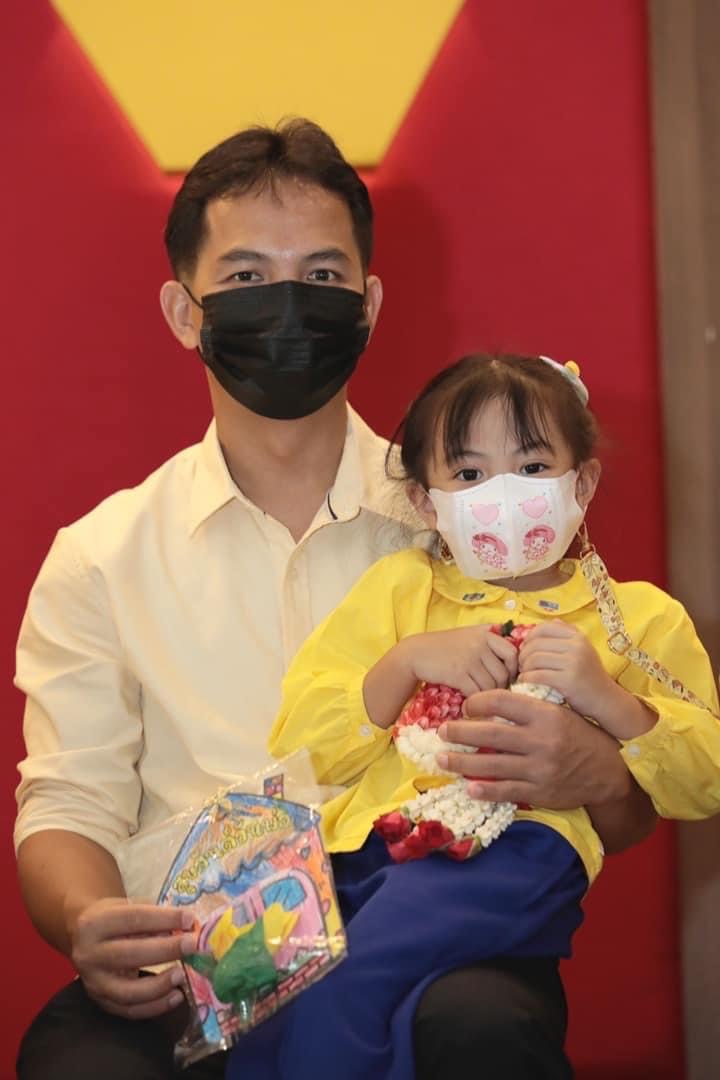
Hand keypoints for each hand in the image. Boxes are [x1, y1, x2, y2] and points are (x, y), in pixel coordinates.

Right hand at [69, 897, 196, 1018]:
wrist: (82, 938)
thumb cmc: (113, 919)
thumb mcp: (128, 907)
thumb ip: (154, 915)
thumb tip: (187, 927)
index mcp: (94, 923)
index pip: (133, 919)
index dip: (163, 919)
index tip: (189, 919)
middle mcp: (88, 955)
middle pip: (129, 955)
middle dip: (165, 950)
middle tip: (192, 945)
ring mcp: (93, 983)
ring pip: (128, 991)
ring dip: (160, 985)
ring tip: (183, 975)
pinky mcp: (101, 1003)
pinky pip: (130, 1011)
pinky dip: (156, 1006)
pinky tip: (176, 996)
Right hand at [400, 626, 518, 698]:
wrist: (415, 653)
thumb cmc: (444, 647)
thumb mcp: (468, 635)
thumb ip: (489, 641)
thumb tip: (516, 661)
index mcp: (485, 633)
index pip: (512, 654)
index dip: (513, 670)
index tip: (506, 679)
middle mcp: (479, 643)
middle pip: (503, 674)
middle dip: (500, 688)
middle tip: (491, 695)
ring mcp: (469, 658)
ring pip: (491, 686)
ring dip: (486, 697)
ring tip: (480, 700)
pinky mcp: (458, 673)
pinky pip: (476, 693)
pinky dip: (475, 701)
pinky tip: (469, 704)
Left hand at [436, 688, 630, 807]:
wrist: (608, 771)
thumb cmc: (579, 734)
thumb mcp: (560, 711)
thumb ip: (529, 706)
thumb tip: (490, 699)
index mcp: (545, 714)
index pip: (502, 701)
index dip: (478, 701)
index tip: (465, 706)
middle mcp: (541, 740)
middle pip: (490, 734)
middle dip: (460, 733)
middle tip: (441, 731)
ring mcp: (540, 768)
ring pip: (492, 765)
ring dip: (462, 762)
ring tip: (442, 759)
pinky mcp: (540, 792)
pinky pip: (506, 791)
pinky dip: (485, 790)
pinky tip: (468, 787)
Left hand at [516, 620, 616, 718]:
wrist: (607, 700)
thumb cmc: (590, 676)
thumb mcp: (584, 650)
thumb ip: (568, 635)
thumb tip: (552, 621)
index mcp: (578, 637)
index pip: (544, 628)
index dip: (529, 637)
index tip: (526, 649)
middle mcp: (577, 646)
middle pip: (535, 644)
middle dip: (523, 655)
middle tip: (522, 665)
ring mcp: (573, 663)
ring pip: (534, 659)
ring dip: (524, 668)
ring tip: (525, 674)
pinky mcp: (568, 681)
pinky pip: (537, 675)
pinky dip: (526, 679)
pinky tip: (526, 683)